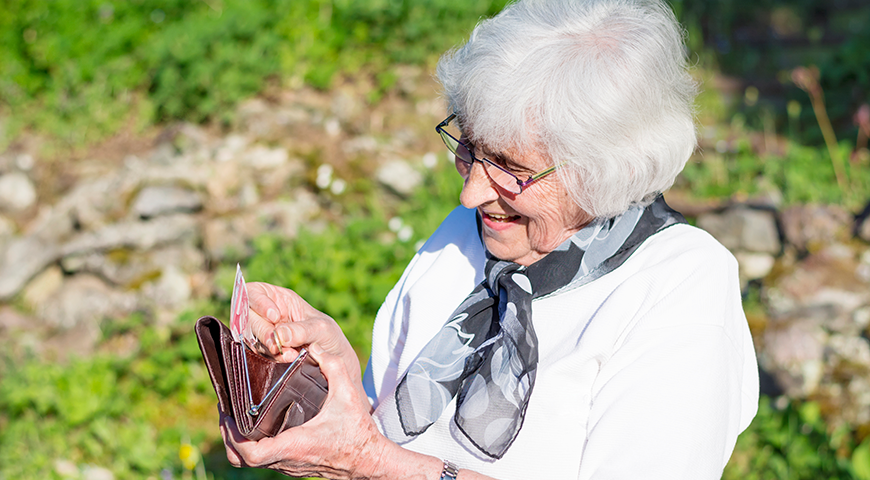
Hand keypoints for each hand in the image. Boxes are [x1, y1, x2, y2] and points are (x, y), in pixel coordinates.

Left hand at [220, 342, 386, 478]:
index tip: (229, 416)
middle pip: (241, 459)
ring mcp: (288, 466)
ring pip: (249, 462)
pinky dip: (252, 446)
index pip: (252, 454)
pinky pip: (262, 461)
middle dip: (228, 437)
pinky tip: (257, 426)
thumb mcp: (347, 396)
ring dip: (238, 442)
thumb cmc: (358, 433)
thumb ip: (333, 367)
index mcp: (295, 445)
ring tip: (236, 418)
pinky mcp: (292, 466)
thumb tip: (315, 347)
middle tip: (226, 412)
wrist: (370, 461)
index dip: (234, 437)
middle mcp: (287, 460)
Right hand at [244, 282, 366, 404]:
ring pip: (251, 338)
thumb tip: (279, 335)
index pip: (254, 292)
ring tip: (290, 355)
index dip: (259, 302)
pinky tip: (287, 360)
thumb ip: (301, 330)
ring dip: (268, 348)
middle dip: (263, 332)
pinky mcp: (265, 352)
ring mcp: (264, 334)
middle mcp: (267, 315)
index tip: (274, 317)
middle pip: (248, 317)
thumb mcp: (320, 328)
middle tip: (278, 344)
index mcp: (279, 299)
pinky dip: (271, 358)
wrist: (333, 360)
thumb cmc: (328, 335)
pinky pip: (258, 354)